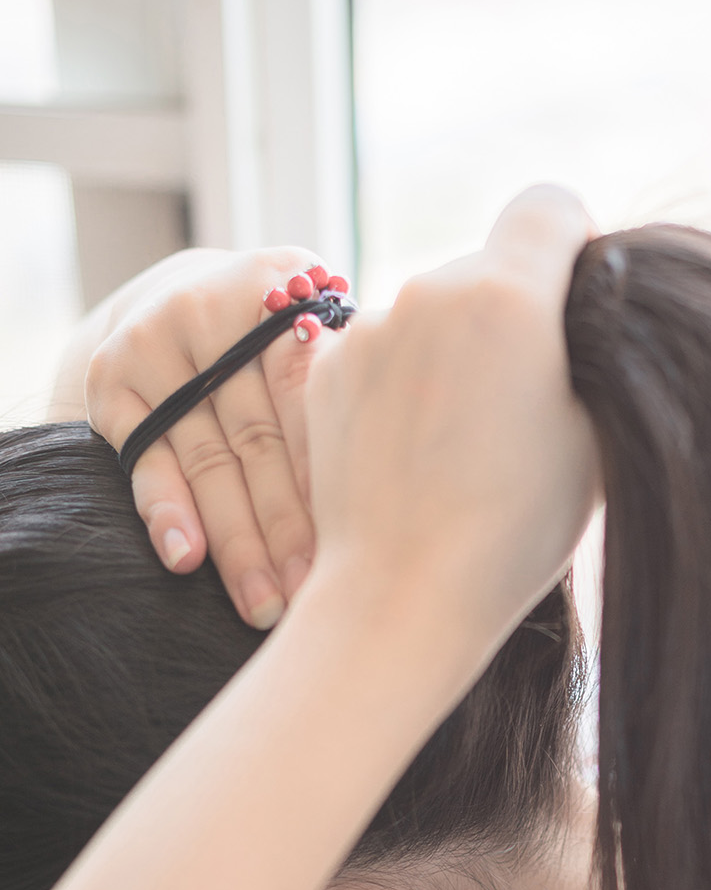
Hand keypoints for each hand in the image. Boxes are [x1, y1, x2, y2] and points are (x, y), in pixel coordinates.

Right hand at [84, 247, 338, 627]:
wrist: (182, 301)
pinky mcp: (111, 383)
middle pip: (258, 437)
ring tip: (264, 604)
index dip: (329, 467)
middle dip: (289, 525)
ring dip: (237, 543)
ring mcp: (153, 344)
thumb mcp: (321, 327)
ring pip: (208, 463)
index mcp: (281, 285)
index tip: (359, 532)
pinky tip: (187, 560)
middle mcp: (208, 306)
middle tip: (316, 592)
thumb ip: (356, 376)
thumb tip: (420, 466)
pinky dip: (168, 514)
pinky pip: (148, 463)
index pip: (305, 390)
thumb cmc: (286, 340)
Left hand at [304, 186, 600, 639]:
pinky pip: (384, 349)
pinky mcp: (327, 367)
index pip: (551, 206)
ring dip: (454, 353)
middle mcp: (430, 290)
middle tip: (522, 406)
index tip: (573, 309)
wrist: (404, 593)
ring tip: (464, 444)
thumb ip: (589, 350)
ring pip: (432, 313)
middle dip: (509, 315)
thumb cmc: (516, 528)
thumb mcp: (591, 434)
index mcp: (508, 296)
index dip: (572, 246)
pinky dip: (405, 383)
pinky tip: (416, 451)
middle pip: (487, 267)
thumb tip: (588, 314)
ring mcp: (370, 327)